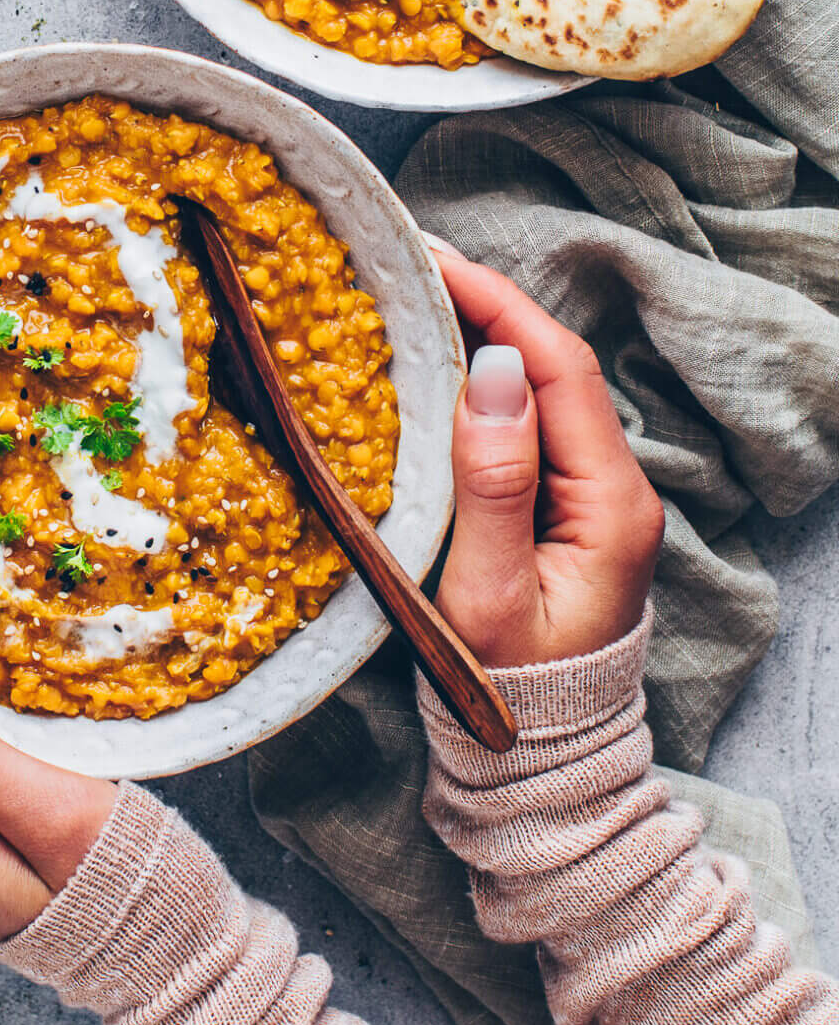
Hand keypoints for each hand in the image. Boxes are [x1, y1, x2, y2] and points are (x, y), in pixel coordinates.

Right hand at [427, 244, 664, 668]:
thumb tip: (489, 371)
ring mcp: (592, 496)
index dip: (497, 303)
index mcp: (611, 503)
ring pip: (539, 389)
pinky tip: (435, 363)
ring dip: (481, 335)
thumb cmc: (510, 691)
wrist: (541, 763)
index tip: (432, 262)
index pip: (557, 369)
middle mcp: (615, 488)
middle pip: (552, 367)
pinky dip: (480, 379)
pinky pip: (527, 422)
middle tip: (409, 263)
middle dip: (485, 304)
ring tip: (414, 296)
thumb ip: (494, 483)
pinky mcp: (565, 506)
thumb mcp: (488, 595)